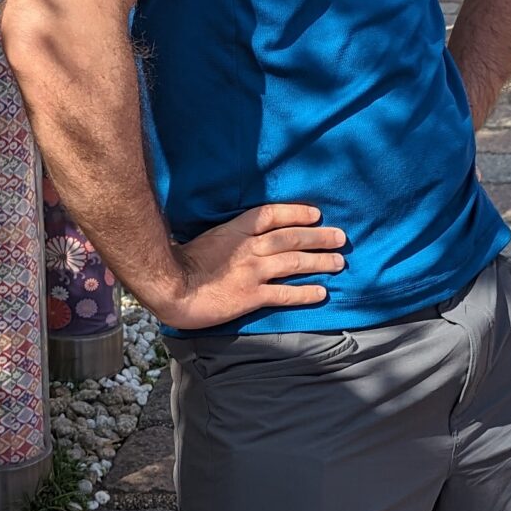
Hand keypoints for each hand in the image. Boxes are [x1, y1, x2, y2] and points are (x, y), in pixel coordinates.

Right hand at [154, 203, 346, 328]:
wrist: (171, 288)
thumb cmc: (183, 262)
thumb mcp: (209, 237)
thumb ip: (230, 235)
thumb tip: (249, 234)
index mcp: (236, 230)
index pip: (273, 215)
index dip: (297, 213)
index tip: (316, 214)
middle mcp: (249, 248)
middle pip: (291, 238)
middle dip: (319, 237)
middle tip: (340, 238)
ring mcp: (251, 272)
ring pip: (293, 263)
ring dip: (319, 262)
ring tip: (338, 262)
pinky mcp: (251, 297)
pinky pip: (285, 294)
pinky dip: (305, 292)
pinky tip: (322, 292)